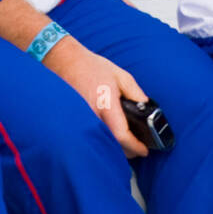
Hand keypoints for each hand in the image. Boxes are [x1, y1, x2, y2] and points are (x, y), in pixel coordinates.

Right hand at [45, 37, 149, 157]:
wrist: (66, 63)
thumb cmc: (92, 67)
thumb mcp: (120, 76)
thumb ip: (135, 92)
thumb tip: (146, 106)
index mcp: (106, 104)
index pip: (121, 135)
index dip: (135, 146)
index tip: (145, 150)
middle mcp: (93, 117)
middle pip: (112, 146)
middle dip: (128, 151)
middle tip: (139, 147)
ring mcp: (84, 121)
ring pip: (103, 144)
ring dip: (116, 147)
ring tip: (128, 142)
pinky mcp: (78, 121)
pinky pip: (94, 137)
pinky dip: (105, 140)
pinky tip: (111, 136)